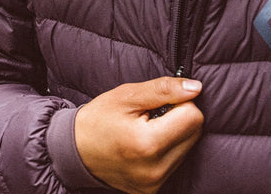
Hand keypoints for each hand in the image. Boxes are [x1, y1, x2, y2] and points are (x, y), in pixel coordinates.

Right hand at [75, 77, 203, 193]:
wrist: (74, 151)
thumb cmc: (98, 120)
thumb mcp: (126, 96)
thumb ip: (163, 90)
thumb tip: (196, 88)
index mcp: (148, 144)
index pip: (194, 117)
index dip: (179, 103)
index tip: (158, 104)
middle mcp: (155, 169)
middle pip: (194, 133)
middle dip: (179, 119)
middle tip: (150, 117)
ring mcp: (155, 183)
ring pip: (188, 148)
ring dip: (173, 135)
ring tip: (145, 131)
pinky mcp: (154, 189)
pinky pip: (176, 162)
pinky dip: (166, 150)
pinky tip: (145, 145)